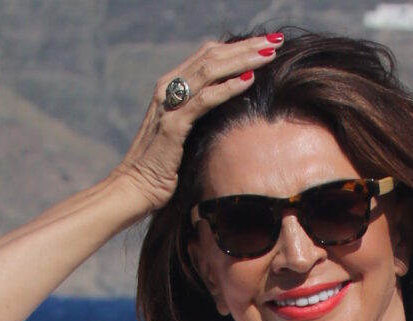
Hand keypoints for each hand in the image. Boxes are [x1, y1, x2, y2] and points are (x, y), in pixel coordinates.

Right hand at [111, 34, 282, 212]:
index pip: (208, 56)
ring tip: (269, 53)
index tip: (267, 43)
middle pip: (212, 56)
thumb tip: (228, 112)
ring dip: (243, 60)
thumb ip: (199, 116)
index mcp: (172, 87)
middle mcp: (168, 88)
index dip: (238, 47)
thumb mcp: (184, 134)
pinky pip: (205, 100)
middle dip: (246, 47)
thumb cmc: (162, 167)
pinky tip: (249, 80)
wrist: (135, 188)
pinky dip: (228, 88)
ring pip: (210, 70)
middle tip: (276, 39)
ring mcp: (169, 104)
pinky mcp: (173, 125)